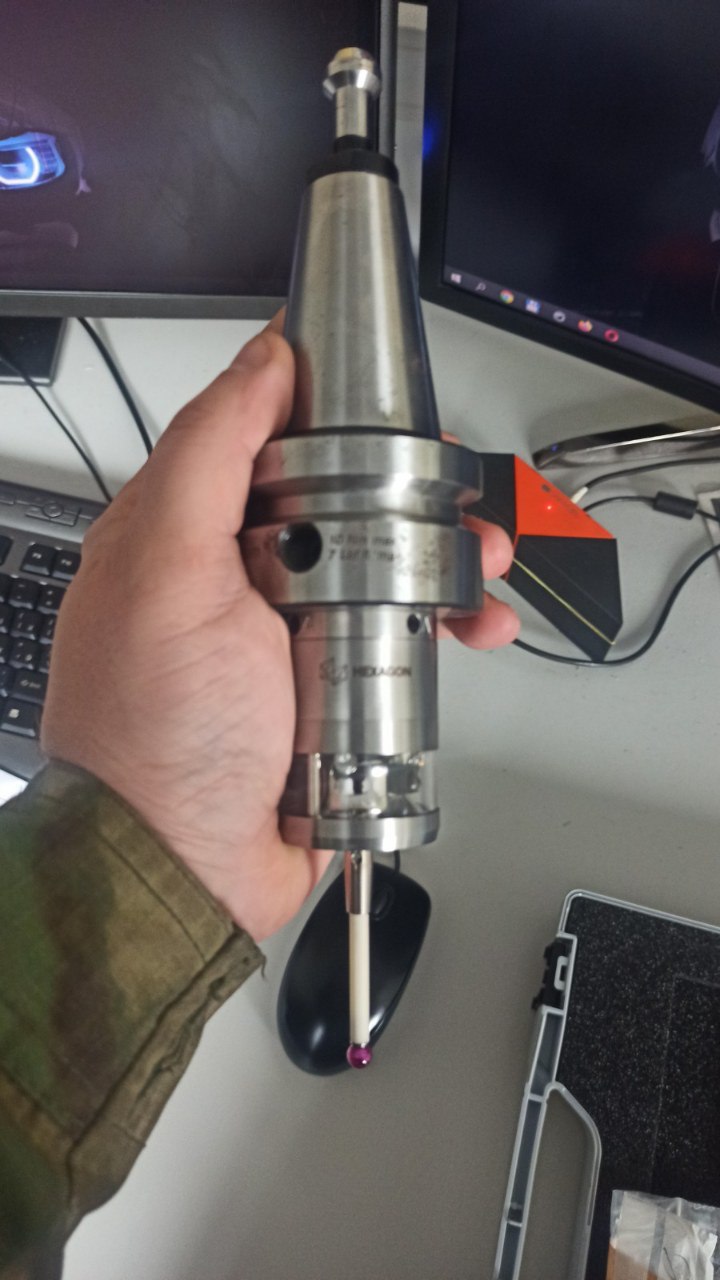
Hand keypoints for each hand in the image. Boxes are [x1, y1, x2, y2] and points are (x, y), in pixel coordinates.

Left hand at [41, 322, 517, 939]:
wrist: (183, 869)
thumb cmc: (153, 734)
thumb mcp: (165, 573)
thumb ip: (206, 458)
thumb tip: (260, 364)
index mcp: (186, 533)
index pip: (263, 434)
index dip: (329, 408)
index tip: (388, 405)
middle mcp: (237, 576)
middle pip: (338, 496)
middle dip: (407, 487)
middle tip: (448, 493)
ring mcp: (289, 633)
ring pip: (382, 563)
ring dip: (443, 555)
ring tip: (478, 565)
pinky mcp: (332, 684)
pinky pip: (400, 635)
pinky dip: (445, 626)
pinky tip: (469, 629)